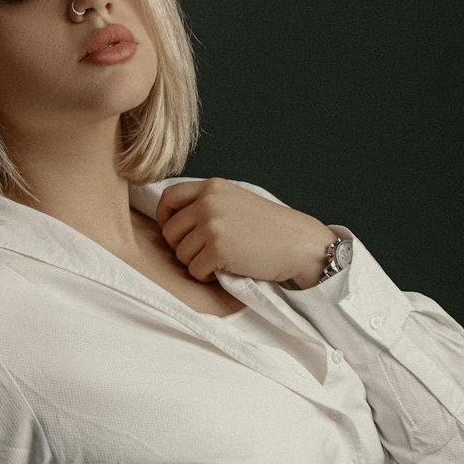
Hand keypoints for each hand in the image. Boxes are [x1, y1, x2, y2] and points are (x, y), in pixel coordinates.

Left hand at [154, 178, 334, 288]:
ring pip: (180, 254)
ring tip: (220, 260)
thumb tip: (172, 218)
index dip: (165, 217)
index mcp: (212, 187)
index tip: (174, 231)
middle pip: (170, 231)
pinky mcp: (217, 250)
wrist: (299, 244)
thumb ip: (208, 202)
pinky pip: (194, 271)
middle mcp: (208, 202)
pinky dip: (206, 276)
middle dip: (181, 246)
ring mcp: (211, 225)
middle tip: (204, 252)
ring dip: (196, 263)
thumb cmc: (269, 228)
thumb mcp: (236, 201)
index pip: (168, 197)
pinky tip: (225, 270)